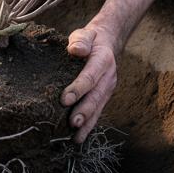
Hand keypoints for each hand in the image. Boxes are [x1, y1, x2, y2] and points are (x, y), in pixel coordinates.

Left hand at [62, 24, 119, 142]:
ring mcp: (107, 89)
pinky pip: (97, 112)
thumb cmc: (90, 40)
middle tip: (72, 123)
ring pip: (98, 108)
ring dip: (87, 123)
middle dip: (84, 111)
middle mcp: (108, 77)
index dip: (78, 88)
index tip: (65, 99)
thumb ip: (81, 40)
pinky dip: (89, 126)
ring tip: (76, 137)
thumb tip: (75, 49)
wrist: (106, 43)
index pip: (90, 76)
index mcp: (103, 60)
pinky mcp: (104, 97)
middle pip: (96, 96)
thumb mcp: (85, 33)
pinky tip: (78, 138)